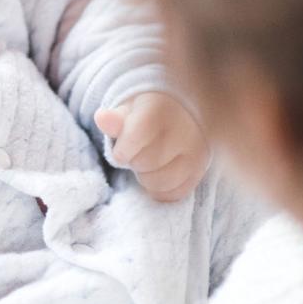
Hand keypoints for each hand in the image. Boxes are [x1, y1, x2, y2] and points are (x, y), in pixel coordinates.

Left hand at [94, 93, 210, 202]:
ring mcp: (196, 151)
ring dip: (146, 178)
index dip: (122, 150)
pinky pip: (174, 194)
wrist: (179, 114)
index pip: (134, 138)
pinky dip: (161, 190)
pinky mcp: (201, 170)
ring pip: (160, 182)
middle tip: (138, 152)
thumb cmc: (145, 114)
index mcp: (160, 109)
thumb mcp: (127, 111)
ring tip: (149, 163)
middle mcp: (183, 129)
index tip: (122, 149)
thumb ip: (113, 119)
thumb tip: (101, 118)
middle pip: (144, 163)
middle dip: (134, 162)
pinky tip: (160, 173)